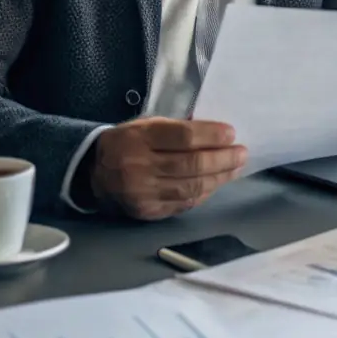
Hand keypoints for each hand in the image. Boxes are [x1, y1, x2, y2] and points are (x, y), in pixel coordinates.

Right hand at [88, 118, 247, 220]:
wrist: (94, 174)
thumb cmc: (127, 143)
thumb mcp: (146, 125)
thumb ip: (176, 129)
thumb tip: (216, 133)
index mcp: (139, 138)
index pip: (183, 137)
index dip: (211, 135)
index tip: (231, 133)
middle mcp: (139, 167)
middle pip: (191, 164)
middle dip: (222, 159)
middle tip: (241, 153)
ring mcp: (143, 193)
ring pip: (190, 187)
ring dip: (219, 178)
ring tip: (235, 168)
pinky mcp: (147, 212)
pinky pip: (183, 204)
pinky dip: (203, 194)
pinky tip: (215, 184)